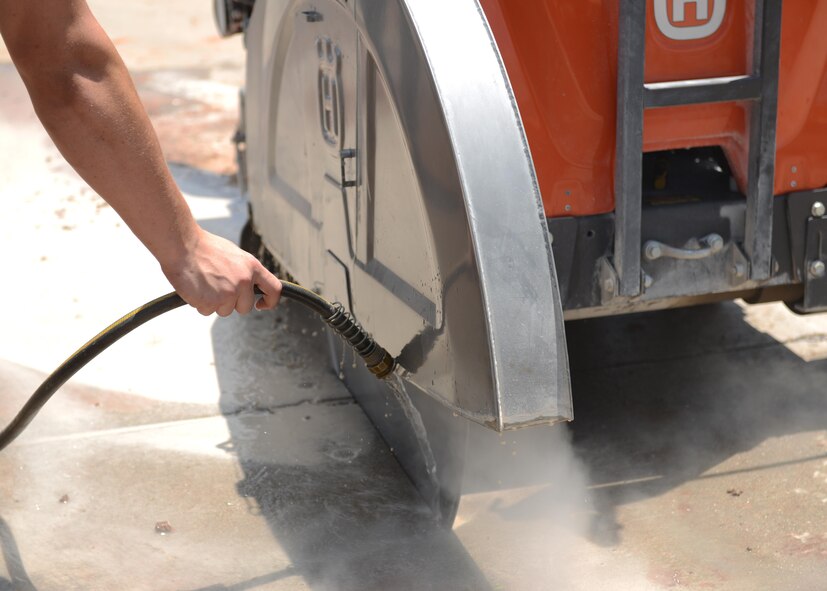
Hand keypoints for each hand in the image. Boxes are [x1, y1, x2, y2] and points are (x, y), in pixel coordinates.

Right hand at [160, 227, 281, 315]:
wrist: (182, 245)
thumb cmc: (204, 247)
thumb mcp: (234, 255)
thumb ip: (244, 271)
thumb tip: (249, 285)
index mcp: (252, 267)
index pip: (274, 289)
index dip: (270, 301)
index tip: (262, 305)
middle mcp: (244, 281)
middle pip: (245, 307)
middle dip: (232, 303)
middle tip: (217, 289)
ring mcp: (228, 293)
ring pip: (225, 311)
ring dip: (214, 303)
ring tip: (204, 284)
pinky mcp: (211, 302)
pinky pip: (207, 311)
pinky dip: (200, 303)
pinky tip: (195, 287)